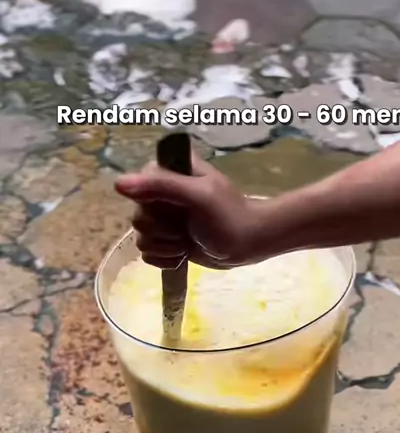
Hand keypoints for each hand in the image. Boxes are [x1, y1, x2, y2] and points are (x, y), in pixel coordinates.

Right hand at [115, 152, 261, 268]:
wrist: (248, 244)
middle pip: (137, 218)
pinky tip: (183, 254)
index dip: (155, 205)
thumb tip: (118, 184)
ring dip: (166, 246)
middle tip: (187, 228)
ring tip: (188, 241)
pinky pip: (148, 255)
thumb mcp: (198, 195)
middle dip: (163, 230)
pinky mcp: (166, 242)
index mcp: (167, 173)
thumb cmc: (228, 216)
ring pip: (141, 238)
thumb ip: (161, 185)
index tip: (178, 209)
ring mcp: (163, 220)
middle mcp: (160, 195)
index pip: (137, 187)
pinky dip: (165, 259)